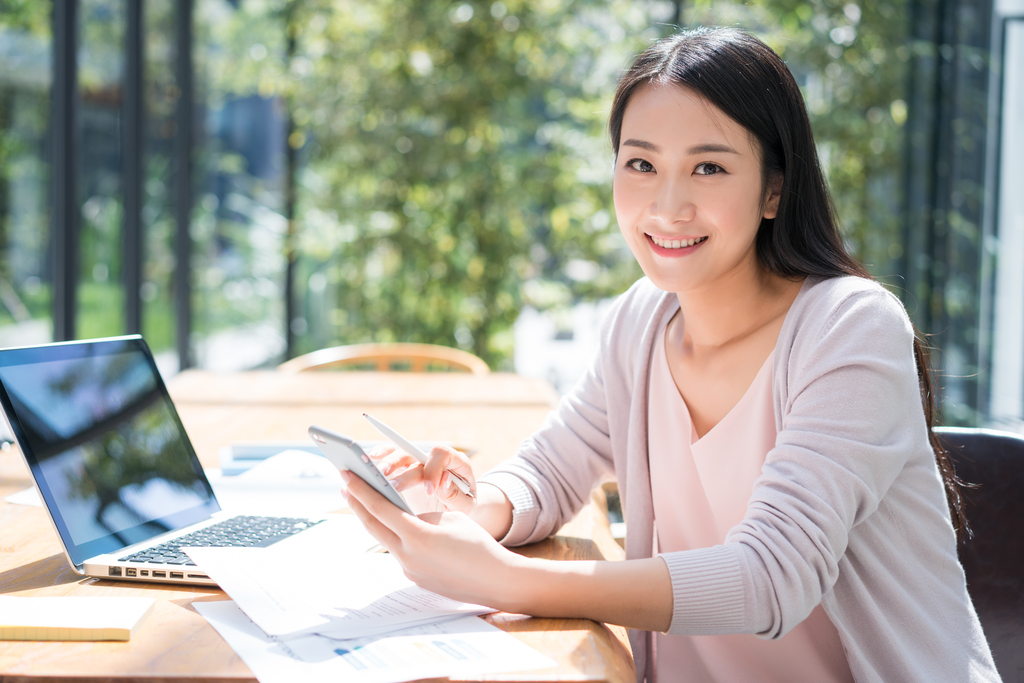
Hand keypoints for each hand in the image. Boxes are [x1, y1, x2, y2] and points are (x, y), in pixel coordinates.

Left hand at [341, 469, 525, 608]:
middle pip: (374, 525)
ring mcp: (409, 569)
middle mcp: (407, 555)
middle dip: (358, 504)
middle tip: (345, 487)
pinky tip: (395, 527)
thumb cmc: (477, 544)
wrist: (494, 579)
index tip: (346, 477)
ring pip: (385, 539)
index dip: (361, 490)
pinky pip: (399, 552)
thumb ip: (421, 516)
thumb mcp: (449, 519)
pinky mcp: (415, 578)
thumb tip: (404, 518)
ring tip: (366, 504)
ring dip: (375, 521)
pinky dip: (394, 536)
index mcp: (417, 535)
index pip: (380, 508)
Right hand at [370, 444, 476, 514]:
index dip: (434, 470)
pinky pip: (391, 456)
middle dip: (404, 471)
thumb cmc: (463, 507)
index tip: (429, 491)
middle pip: (417, 454)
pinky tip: (370, 461)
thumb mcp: (465, 506)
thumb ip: (456, 495)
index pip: (442, 455)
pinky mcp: (405, 468)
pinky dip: (381, 456)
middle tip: (394, 488)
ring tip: (378, 475)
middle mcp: (435, 458)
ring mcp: (419, 462)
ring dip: (389, 463)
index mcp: (455, 462)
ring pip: (401, 454)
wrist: (457, 510)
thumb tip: (443, 481)